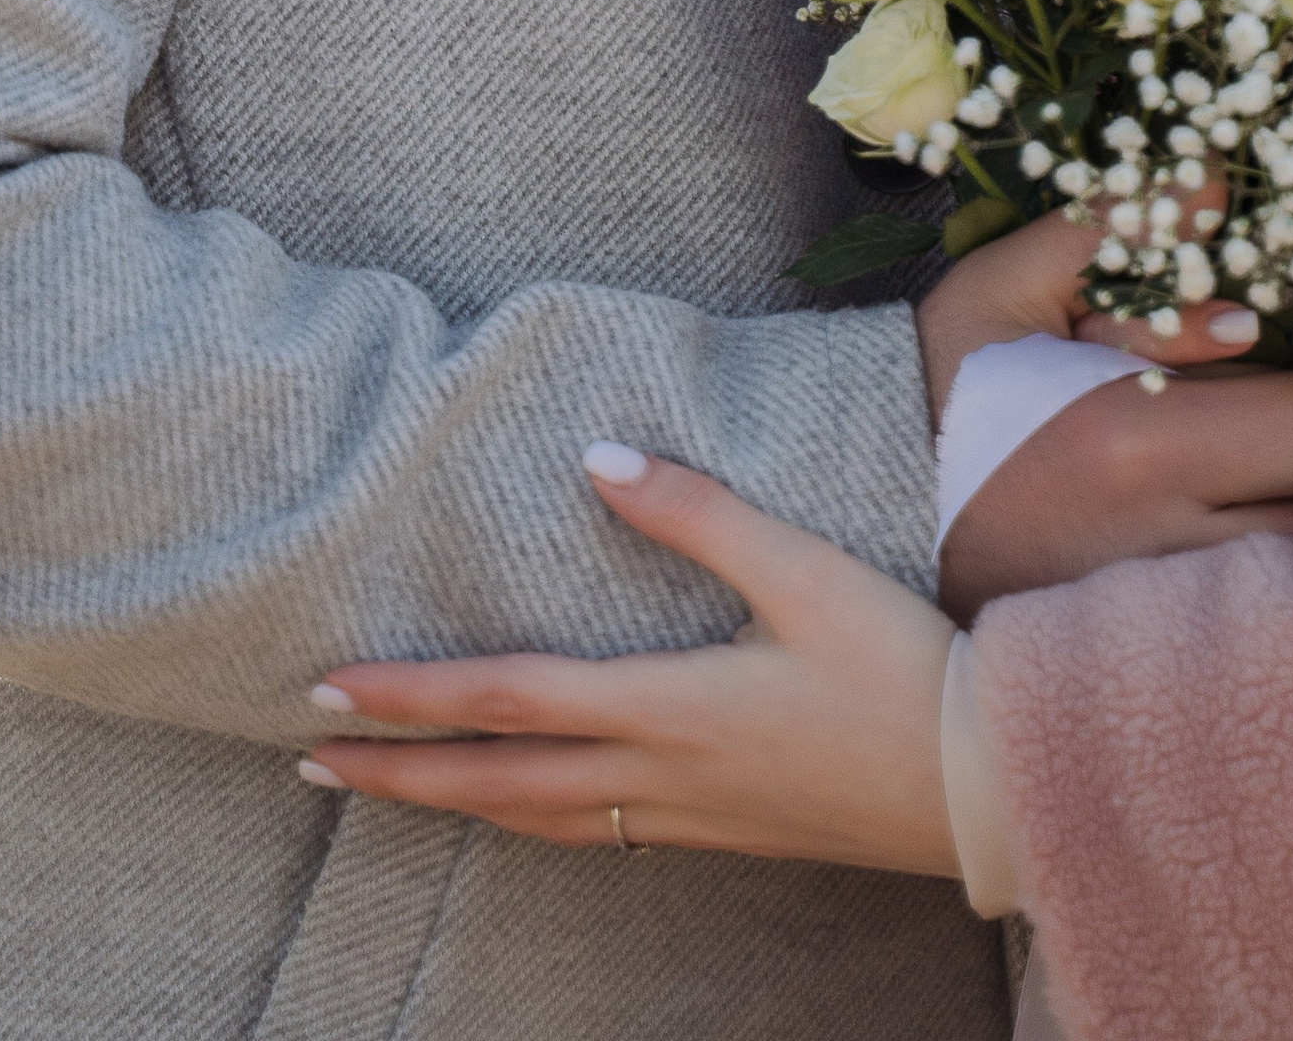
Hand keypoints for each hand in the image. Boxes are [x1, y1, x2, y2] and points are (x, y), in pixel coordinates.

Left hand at [302, 447, 954, 874]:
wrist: (982, 783)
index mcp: (669, 704)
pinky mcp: (720, 831)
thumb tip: (598, 459)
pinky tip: (521, 807)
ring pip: (537, 818)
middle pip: (497, 780)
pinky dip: (527, 821)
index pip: (509, 700)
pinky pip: (590, 834)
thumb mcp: (805, 568)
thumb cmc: (900, 666)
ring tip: (386, 786)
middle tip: (310, 758)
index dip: (413, 695)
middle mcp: (660, 773)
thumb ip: (699, 514)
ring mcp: (687, 815)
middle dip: (398, 770)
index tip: (329, 684)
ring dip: (451, 800)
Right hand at [915, 201, 1292, 616]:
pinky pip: (1260, 615)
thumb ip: (1119, 229)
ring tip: (1271, 457)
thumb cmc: (948, 382)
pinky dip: (1275, 569)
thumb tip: (1223, 184)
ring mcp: (1162, 614)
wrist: (867, 506)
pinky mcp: (1145, 649)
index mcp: (1145, 445)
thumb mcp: (1013, 282)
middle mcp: (1170, 547)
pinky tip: (1234, 516)